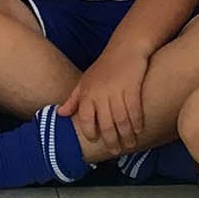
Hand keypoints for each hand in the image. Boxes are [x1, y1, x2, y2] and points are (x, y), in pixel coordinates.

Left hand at [60, 43, 150, 158]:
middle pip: (105, 124)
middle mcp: (100, 93)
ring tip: (130, 144)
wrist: (126, 46)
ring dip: (126, 135)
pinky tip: (139, 130)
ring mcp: (117, 90)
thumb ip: (74, 99)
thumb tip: (60, 114)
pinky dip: (137, 122)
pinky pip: (134, 110)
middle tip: (115, 151)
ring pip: (121, 120)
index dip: (90, 133)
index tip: (95, 141)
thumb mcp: (86, 80)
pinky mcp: (132, 87)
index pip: (85, 119)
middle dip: (111, 140)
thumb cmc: (105, 65)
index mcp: (87, 92)